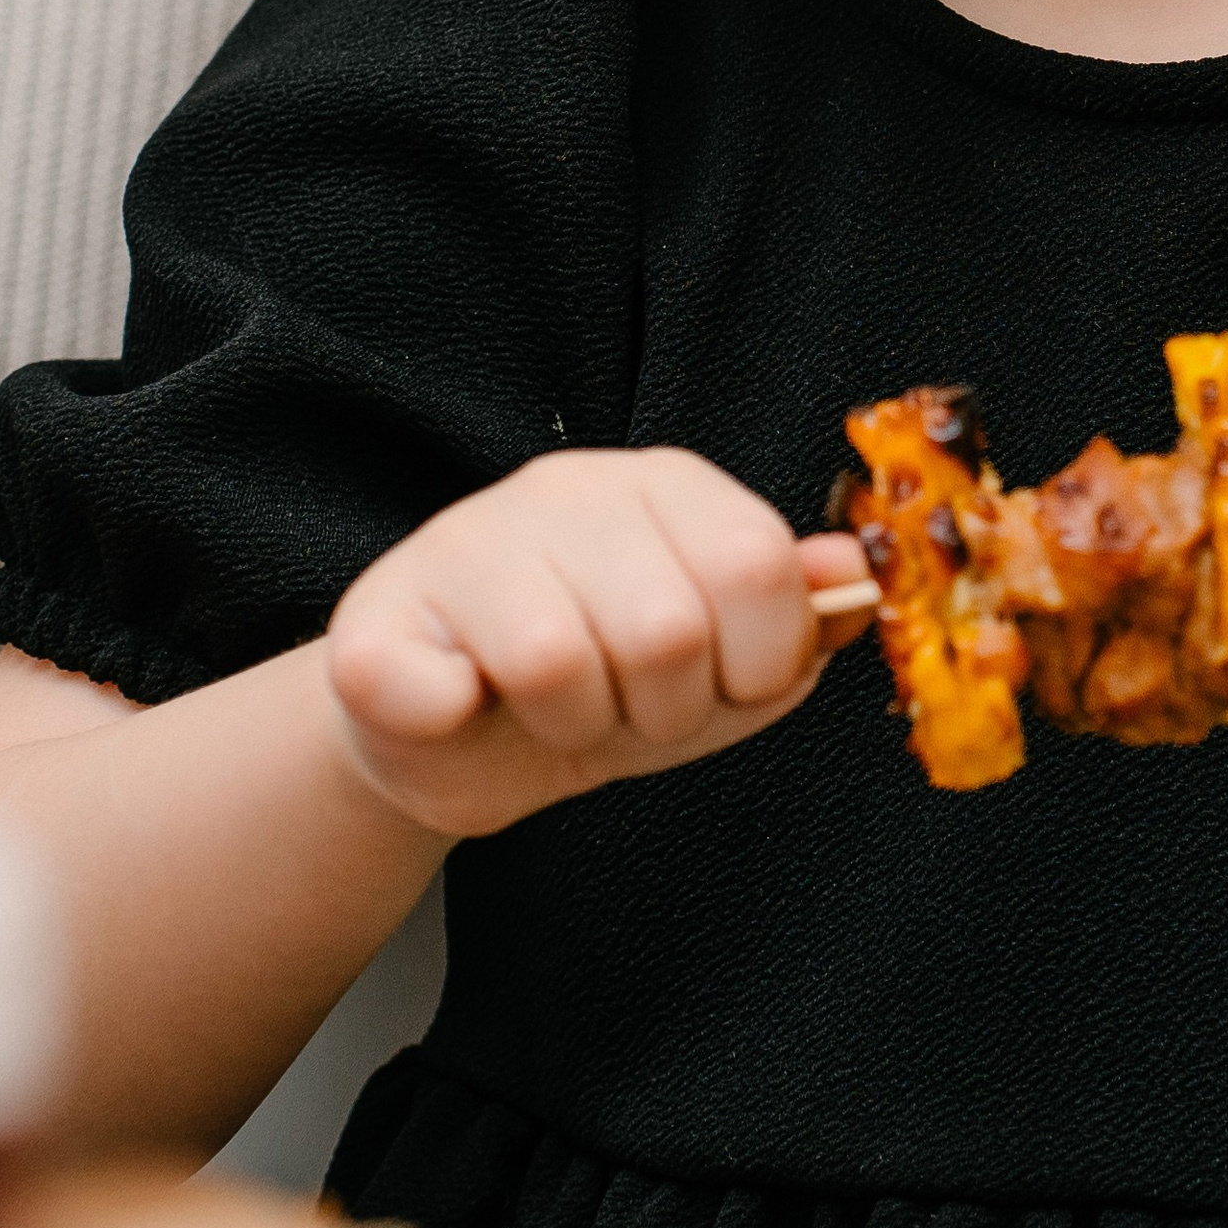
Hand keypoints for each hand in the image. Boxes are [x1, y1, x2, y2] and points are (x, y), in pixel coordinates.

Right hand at [326, 448, 877, 837]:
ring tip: (556, 709)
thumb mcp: (725, 663)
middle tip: (627, 708)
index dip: (757, 662)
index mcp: (667, 486)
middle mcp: (567, 489)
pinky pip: (433, 687)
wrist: (454, 741)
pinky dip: (454, 720)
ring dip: (572, 725)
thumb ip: (799, 618)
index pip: (758, 567)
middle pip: (669, 627)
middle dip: (666, 709)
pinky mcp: (375, 620)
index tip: (722, 683)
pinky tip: (462, 703)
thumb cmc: (605, 688)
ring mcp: (464, 541)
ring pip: (560, 659)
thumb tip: (852, 574)